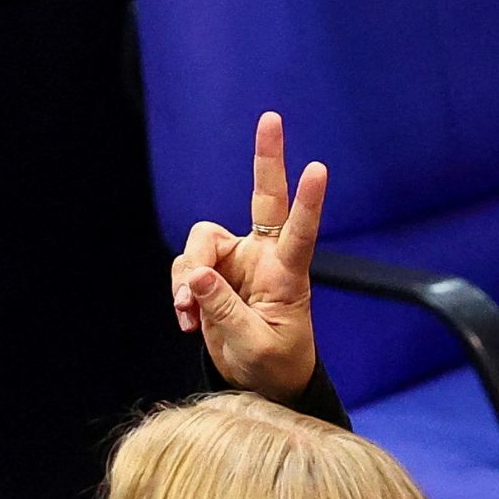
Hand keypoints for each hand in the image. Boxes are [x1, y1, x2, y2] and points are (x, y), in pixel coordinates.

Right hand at [169, 111, 327, 402]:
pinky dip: (179, 291)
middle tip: (271, 118)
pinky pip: (184, 268)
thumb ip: (223, 310)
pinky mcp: (212, 273)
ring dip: (186, 275)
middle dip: (267, 158)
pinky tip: (187, 319)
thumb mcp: (252, 345)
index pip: (301, 231)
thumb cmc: (273, 363)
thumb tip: (195, 275)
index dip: (309, 201)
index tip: (319, 168)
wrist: (261, 380)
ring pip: (201, 243)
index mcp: (288, 274)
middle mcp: (264, 256)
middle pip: (264, 197)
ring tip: (188, 314)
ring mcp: (237, 261)